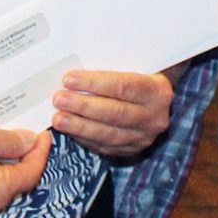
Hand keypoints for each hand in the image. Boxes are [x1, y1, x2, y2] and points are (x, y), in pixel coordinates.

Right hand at [0, 118, 51, 217]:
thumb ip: (12, 142)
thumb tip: (30, 142)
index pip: (31, 173)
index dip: (41, 151)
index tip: (45, 133)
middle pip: (18, 182)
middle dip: (26, 158)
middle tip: (30, 133)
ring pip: (0, 183)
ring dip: (8, 163)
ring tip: (11, 138)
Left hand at [53, 69, 174, 157]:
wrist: (159, 101)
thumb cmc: (142, 79)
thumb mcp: (137, 67)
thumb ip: (114, 68)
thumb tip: (78, 70)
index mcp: (158, 91)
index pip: (123, 86)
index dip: (94, 83)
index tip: (69, 79)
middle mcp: (155, 117)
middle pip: (115, 112)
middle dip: (83, 106)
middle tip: (59, 99)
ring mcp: (144, 137)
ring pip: (108, 134)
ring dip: (79, 126)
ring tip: (59, 118)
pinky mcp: (132, 150)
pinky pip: (105, 147)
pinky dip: (85, 139)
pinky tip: (70, 130)